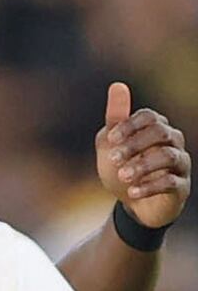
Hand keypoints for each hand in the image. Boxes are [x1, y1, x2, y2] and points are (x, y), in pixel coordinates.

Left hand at [96, 82, 190, 227]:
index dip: (129, 126)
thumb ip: (115, 119)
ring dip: (143, 166)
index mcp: (156, 128)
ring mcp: (179, 163)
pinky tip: (132, 192)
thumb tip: (117, 85)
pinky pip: (171, 182)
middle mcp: (173, 142)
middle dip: (135, 144)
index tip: (111, 140)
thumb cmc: (123, 169)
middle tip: (114, 159)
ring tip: (123, 177)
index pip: (149, 117)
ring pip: (169, 156)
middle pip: (160, 133)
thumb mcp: (111, 146)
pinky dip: (150, 186)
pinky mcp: (181, 186)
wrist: (132, 204)